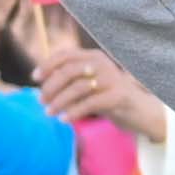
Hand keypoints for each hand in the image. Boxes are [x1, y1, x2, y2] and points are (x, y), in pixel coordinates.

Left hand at [34, 40, 162, 139]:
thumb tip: (41, 82)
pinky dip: (73, 112)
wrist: (139, 110)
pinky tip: (64, 120)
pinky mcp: (118, 96)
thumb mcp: (88, 84)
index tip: (35, 78)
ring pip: (77, 88)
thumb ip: (70, 79)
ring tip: (49, 113)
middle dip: (51, 86)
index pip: (65, 54)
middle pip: (69, 71)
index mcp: (93, 56)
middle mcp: (102, 63)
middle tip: (41, 101)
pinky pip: (90, 103)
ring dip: (59, 101)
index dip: (48, 64)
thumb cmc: (107, 97)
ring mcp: (112, 79)